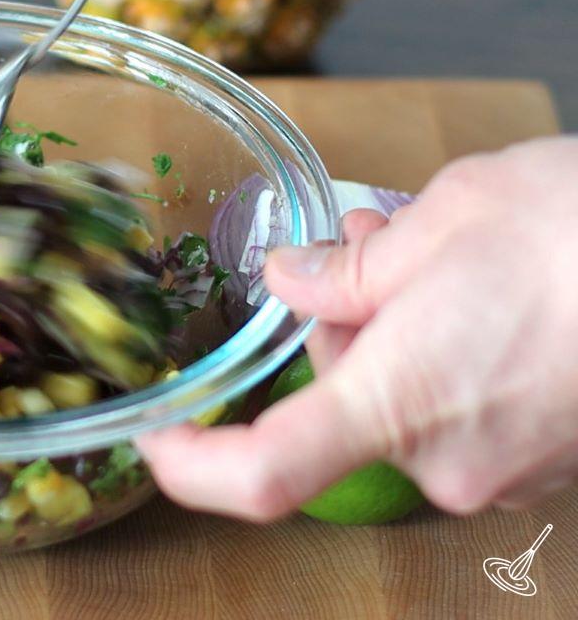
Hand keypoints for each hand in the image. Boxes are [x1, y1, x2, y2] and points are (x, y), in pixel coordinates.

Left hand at [136, 137, 577, 519]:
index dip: (196, 466)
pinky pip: (466, 413)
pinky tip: (480, 294)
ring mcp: (509, 470)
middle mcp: (449, 460)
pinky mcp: (553, 459)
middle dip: (335, 331)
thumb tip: (289, 280)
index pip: (264, 473)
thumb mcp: (439, 222)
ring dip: (395, 334)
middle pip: (342, 408)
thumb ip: (344, 270)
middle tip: (355, 252)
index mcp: (399, 402)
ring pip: (405, 405)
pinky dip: (450, 358)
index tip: (157, 439)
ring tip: (426, 253)